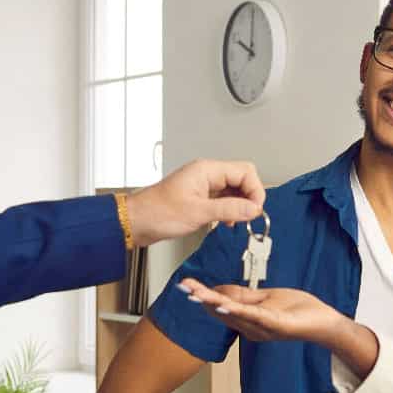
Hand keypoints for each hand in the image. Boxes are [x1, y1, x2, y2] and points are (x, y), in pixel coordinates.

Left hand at [124, 159, 264, 245]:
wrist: (136, 222)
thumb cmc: (157, 213)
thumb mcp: (199, 212)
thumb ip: (230, 209)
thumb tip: (253, 208)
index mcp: (207, 170)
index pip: (245, 172)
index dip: (254, 190)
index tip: (255, 209)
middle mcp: (206, 174)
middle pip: (241, 179)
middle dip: (249, 197)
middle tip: (249, 216)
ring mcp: (203, 186)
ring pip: (233, 190)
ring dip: (239, 205)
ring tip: (238, 221)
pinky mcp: (199, 198)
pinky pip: (223, 199)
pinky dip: (229, 210)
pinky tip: (227, 221)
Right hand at [177, 281, 350, 348]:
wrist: (324, 322)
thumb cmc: (298, 309)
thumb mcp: (266, 297)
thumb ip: (243, 295)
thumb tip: (219, 290)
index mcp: (247, 320)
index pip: (221, 306)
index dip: (204, 295)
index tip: (186, 285)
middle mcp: (250, 328)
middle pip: (222, 311)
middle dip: (203, 298)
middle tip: (185, 288)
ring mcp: (262, 328)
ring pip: (234, 313)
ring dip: (215, 303)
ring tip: (198, 294)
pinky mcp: (276, 325)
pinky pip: (254, 316)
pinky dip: (238, 311)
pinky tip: (224, 305)